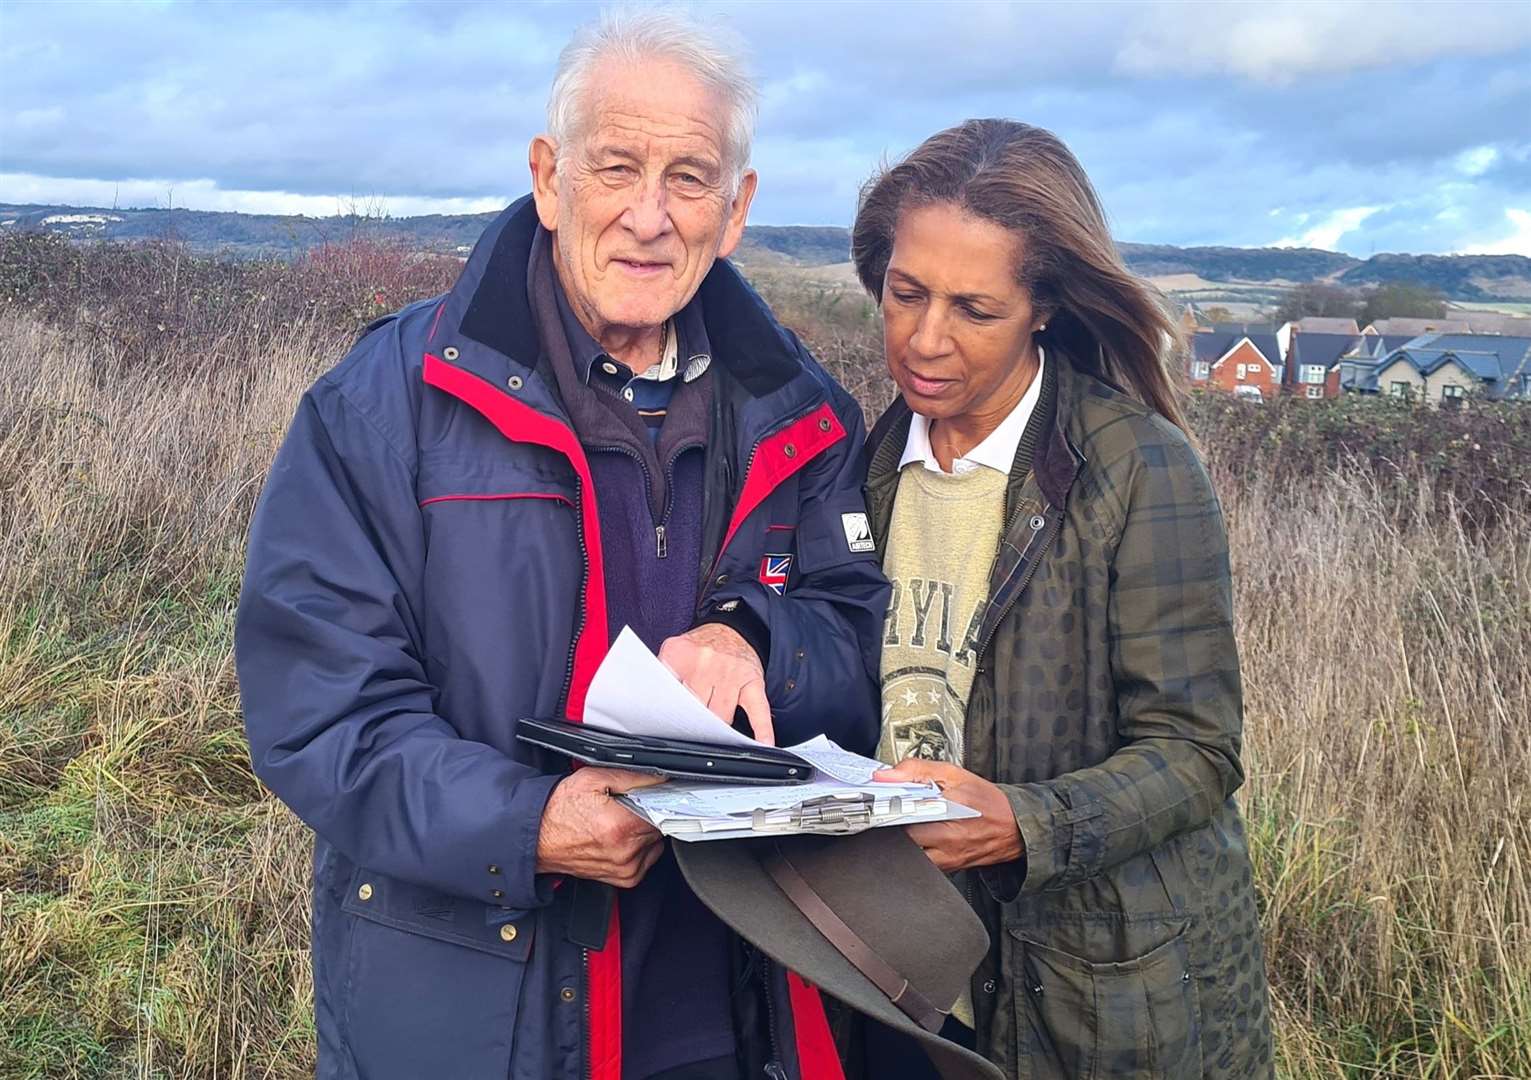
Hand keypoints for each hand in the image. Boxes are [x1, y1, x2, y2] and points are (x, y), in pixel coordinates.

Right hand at [535, 767, 665, 887]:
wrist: (537, 838)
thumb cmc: (559, 809)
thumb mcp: (593, 779)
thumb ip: (631, 776)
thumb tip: (659, 778)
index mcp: (621, 826)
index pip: (663, 808)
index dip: (656, 798)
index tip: (645, 795)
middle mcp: (626, 851)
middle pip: (660, 825)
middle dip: (646, 814)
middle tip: (623, 808)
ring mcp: (626, 868)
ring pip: (655, 842)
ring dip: (643, 832)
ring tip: (618, 824)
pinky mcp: (625, 879)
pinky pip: (647, 858)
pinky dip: (639, 848)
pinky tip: (618, 838)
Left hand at [658, 623, 774, 744]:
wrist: (735, 627)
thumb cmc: (703, 647)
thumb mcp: (674, 651)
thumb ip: (660, 674)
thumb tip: (650, 705)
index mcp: (680, 656)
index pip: (668, 693)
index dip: (667, 713)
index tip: (665, 727)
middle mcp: (705, 664)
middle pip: (695, 708)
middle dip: (692, 724)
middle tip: (689, 735)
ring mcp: (731, 674)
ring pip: (721, 715)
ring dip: (717, 730)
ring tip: (713, 739)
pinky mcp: (752, 682)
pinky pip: (758, 709)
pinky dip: (762, 728)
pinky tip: (763, 743)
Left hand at [874, 758, 1022, 872]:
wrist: (1016, 827)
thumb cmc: (988, 801)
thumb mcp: (954, 774)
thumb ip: (917, 770)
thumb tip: (886, 774)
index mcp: (948, 812)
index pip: (903, 814)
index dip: (883, 808)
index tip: (873, 802)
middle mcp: (947, 840)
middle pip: (901, 839)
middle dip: (888, 827)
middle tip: (883, 815)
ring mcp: (947, 859)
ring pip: (909, 856)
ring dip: (899, 842)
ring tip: (897, 827)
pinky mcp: (949, 869)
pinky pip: (921, 864)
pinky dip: (912, 852)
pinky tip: (914, 839)